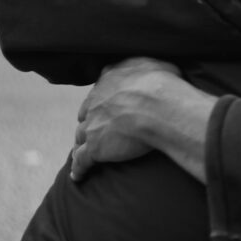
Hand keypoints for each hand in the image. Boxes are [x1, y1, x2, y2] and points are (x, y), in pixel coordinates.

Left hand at [70, 57, 179, 181]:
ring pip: (81, 137)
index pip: (100, 91)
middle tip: (93, 130)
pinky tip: (78, 176)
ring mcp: (93, 125)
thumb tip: (150, 69)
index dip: (102, 100)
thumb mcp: (156, 64)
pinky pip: (82, 160)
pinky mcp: (95, 147)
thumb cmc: (162, 85)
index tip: (105, 106)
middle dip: (88, 122)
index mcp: (109, 81)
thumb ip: (145, 66)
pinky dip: (79, 168)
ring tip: (81, 153)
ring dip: (81, 145)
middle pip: (86, 115)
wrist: (157, 106)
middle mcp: (96, 102)